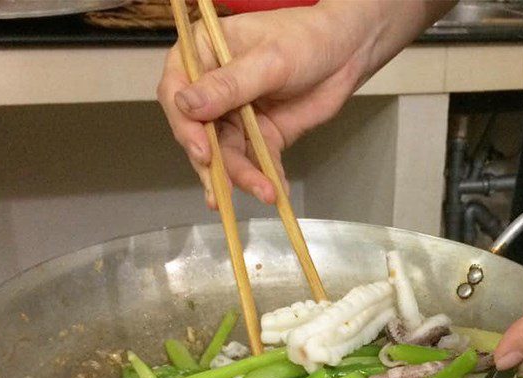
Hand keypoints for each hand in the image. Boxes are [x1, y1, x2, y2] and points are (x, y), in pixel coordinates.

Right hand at [157, 0, 452, 207]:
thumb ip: (230, 86)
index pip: (176, 92)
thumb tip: (187, 106)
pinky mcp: (262, 136)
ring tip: (264, 193)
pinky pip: (259, 162)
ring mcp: (237, 116)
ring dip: (244, 177)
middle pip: (200, 133)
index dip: (185, 125)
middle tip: (223, 188)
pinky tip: (277, 191)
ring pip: (229, 154)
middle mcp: (213, 89)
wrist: (346, 52)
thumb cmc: (305, 39)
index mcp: (202, 54)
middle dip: (213, 164)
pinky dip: (267, 178)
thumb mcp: (268, 60)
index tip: (201, 150)